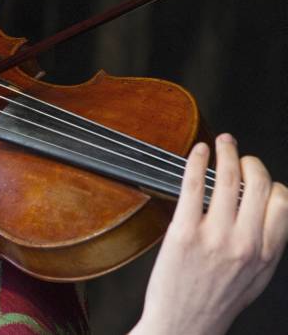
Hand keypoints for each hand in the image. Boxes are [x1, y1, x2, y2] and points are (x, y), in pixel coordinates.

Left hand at [132, 134, 287, 333]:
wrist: (181, 325)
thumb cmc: (214, 301)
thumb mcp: (255, 279)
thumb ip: (265, 247)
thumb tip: (270, 214)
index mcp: (265, 254)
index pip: (282, 203)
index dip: (272, 183)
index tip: (260, 177)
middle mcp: (244, 244)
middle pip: (259, 184)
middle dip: (251, 161)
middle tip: (240, 154)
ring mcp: (214, 237)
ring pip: (227, 179)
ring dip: (226, 152)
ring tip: (223, 143)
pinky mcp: (183, 233)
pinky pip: (193, 185)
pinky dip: (197, 161)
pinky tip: (198, 150)